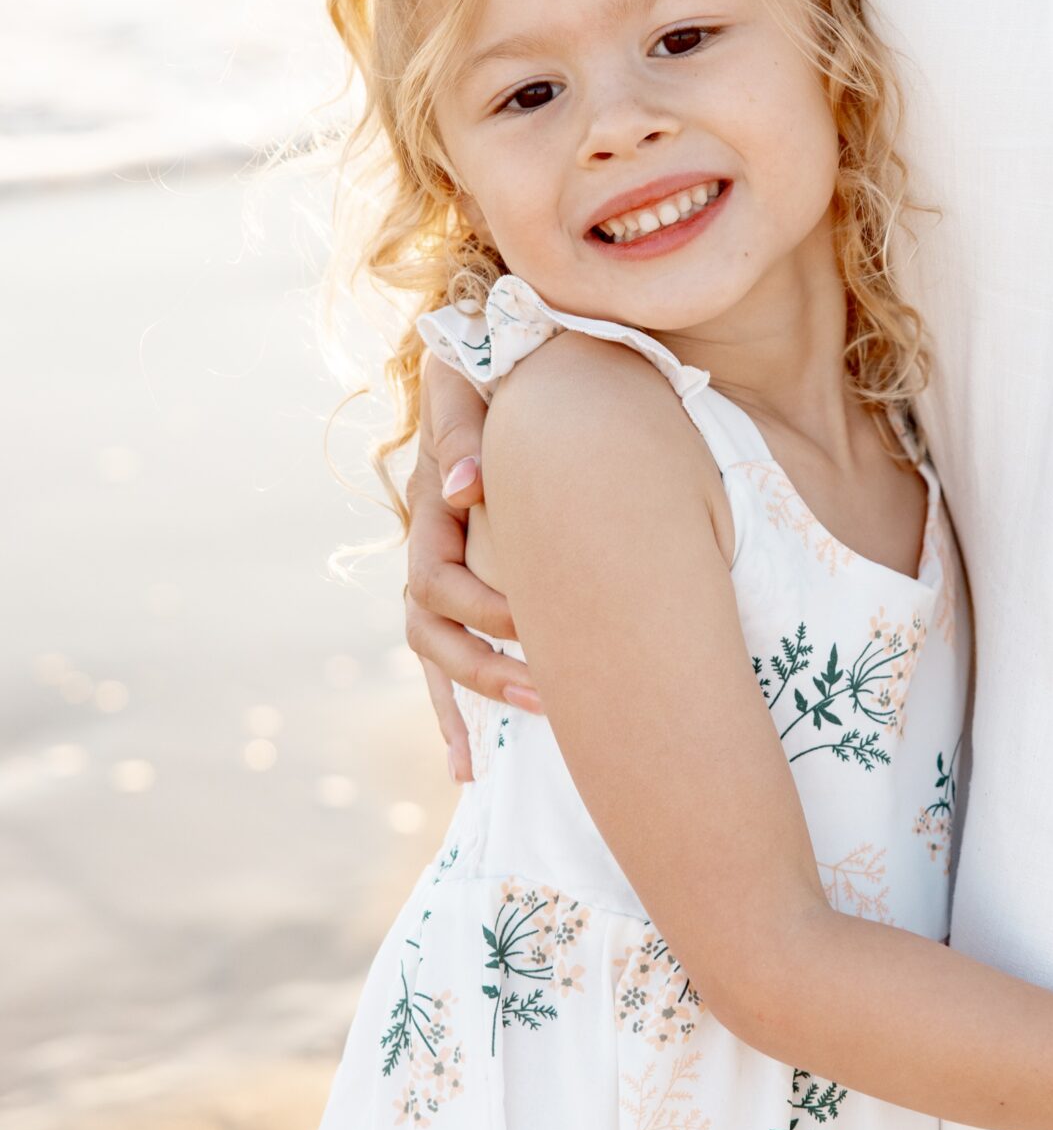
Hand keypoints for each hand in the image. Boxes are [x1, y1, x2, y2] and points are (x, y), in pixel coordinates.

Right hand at [406, 361, 535, 780]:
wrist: (488, 361)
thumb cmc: (488, 373)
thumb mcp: (470, 387)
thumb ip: (466, 431)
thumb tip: (469, 491)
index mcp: (431, 506)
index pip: (437, 578)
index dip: (483, 607)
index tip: (538, 628)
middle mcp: (425, 546)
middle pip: (431, 629)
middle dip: (486, 668)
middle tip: (549, 695)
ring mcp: (437, 571)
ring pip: (433, 655)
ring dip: (470, 701)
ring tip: (503, 753)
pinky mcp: (457, 591)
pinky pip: (442, 663)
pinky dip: (454, 714)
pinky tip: (467, 768)